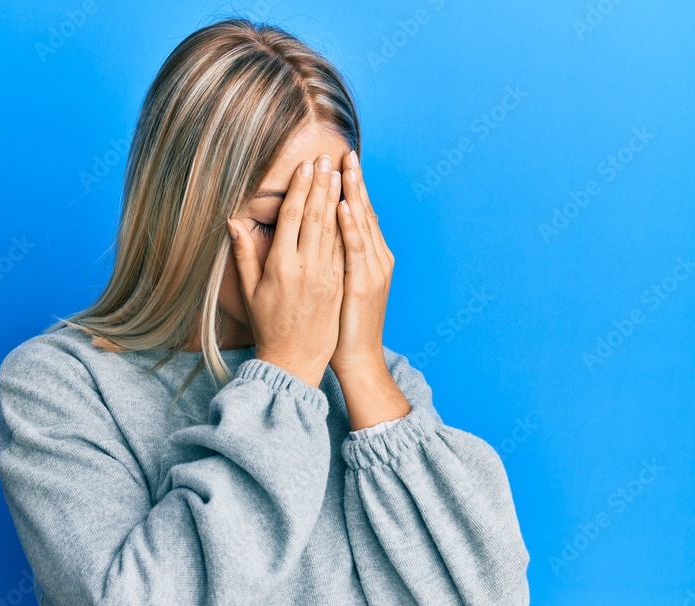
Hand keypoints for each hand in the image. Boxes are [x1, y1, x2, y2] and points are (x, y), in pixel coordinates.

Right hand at [227, 156, 344, 387]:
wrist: (294, 361)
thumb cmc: (268, 326)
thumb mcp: (249, 291)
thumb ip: (243, 255)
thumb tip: (232, 222)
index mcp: (280, 267)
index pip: (292, 218)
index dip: (300, 189)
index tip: (306, 166)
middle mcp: (305, 268)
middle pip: (316, 217)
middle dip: (323, 184)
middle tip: (328, 158)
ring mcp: (327, 277)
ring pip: (334, 229)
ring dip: (339, 198)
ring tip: (342, 173)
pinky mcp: (341, 286)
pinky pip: (346, 250)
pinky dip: (350, 226)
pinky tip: (352, 207)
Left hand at [329, 149, 394, 377]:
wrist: (356, 359)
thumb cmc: (341, 325)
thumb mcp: (340, 284)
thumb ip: (335, 256)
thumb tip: (327, 232)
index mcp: (367, 257)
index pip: (358, 214)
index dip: (351, 188)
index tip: (341, 162)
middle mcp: (374, 258)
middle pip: (363, 212)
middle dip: (354, 181)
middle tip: (346, 151)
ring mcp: (371, 270)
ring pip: (361, 224)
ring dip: (352, 193)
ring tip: (344, 166)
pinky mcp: (362, 284)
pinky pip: (354, 249)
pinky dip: (349, 226)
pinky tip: (342, 205)